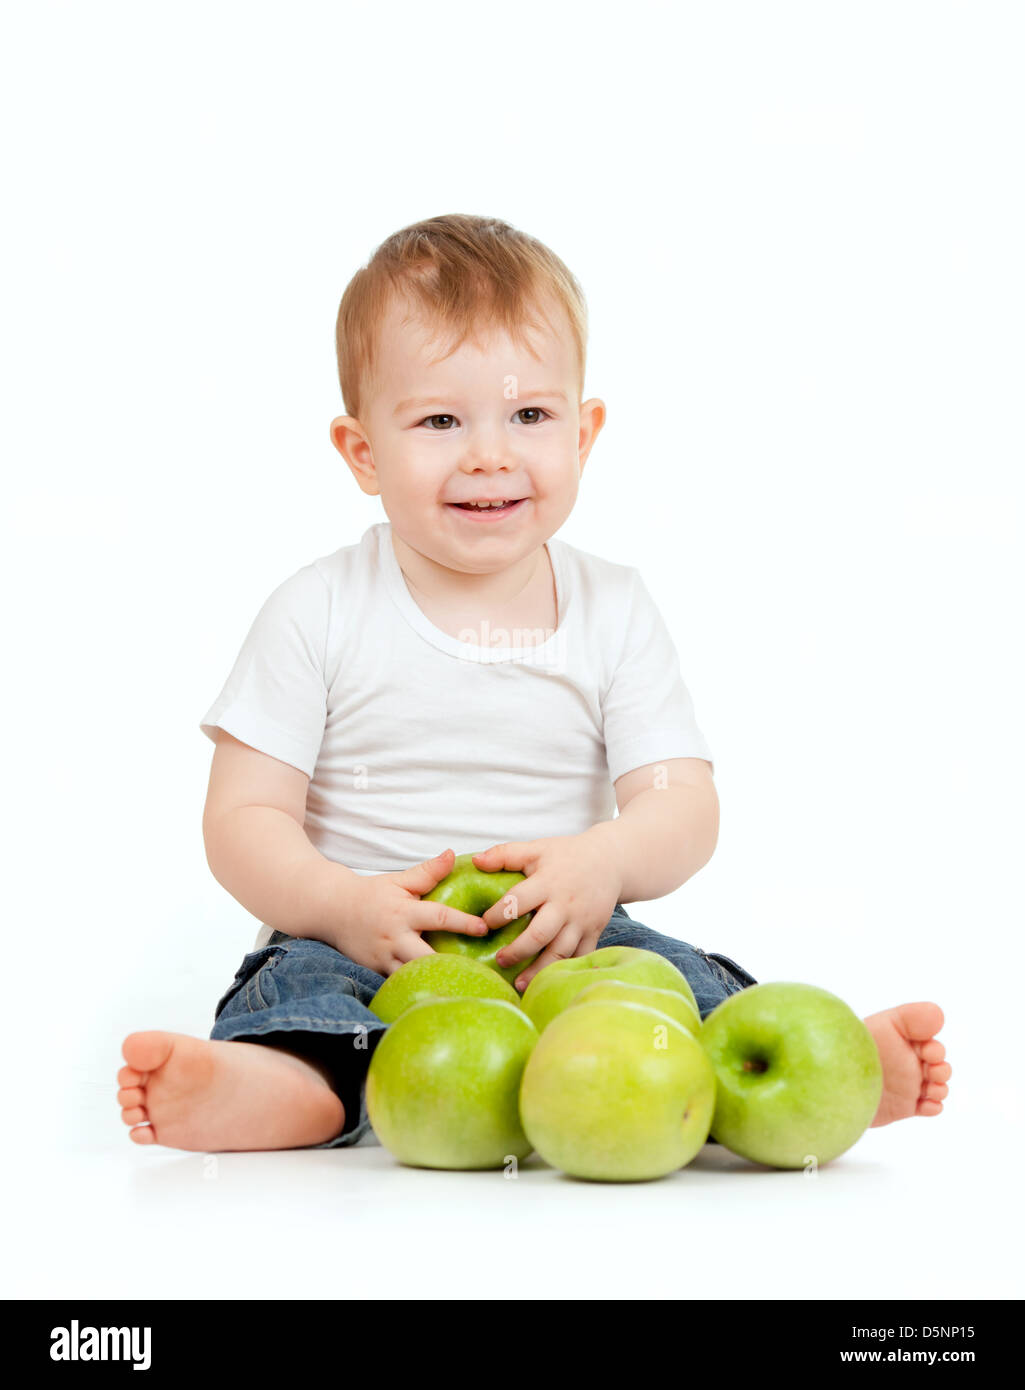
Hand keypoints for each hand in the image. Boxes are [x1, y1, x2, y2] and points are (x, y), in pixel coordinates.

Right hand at [334, 849, 487, 976]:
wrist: (333, 910)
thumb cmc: (373, 894)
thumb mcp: (399, 881)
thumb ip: (427, 872)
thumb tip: (452, 854)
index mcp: (404, 913)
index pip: (438, 917)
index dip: (462, 923)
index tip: (484, 928)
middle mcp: (395, 938)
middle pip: (426, 957)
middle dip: (451, 965)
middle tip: (479, 970)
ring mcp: (384, 958)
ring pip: (413, 976)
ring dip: (436, 981)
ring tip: (463, 986)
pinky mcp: (377, 972)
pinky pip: (400, 984)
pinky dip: (418, 987)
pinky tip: (438, 991)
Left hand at [471, 829, 623, 991]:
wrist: (610, 861)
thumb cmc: (566, 855)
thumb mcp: (536, 849)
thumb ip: (505, 854)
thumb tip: (475, 862)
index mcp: (547, 882)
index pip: (517, 901)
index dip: (498, 914)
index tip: (484, 925)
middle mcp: (565, 904)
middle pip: (539, 934)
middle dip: (517, 951)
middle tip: (499, 960)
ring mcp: (581, 921)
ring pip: (559, 952)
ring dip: (538, 970)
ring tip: (518, 984)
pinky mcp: (593, 932)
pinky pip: (579, 957)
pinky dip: (563, 971)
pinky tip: (546, 982)